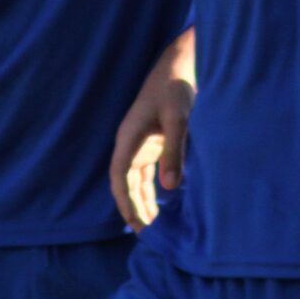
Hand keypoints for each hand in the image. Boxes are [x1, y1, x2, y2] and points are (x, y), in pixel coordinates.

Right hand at [107, 30, 195, 232]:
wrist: (180, 65)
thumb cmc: (177, 88)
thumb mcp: (179, 119)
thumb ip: (175, 152)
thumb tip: (170, 188)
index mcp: (129, 138)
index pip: (119, 177)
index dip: (124, 201)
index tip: (135, 223)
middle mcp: (130, 143)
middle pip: (125, 182)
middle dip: (132, 207)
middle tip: (145, 233)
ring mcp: (140, 142)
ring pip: (134, 179)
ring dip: (141, 200)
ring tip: (151, 224)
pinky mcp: (151, 141)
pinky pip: (145, 171)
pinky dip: (150, 188)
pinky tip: (160, 201)